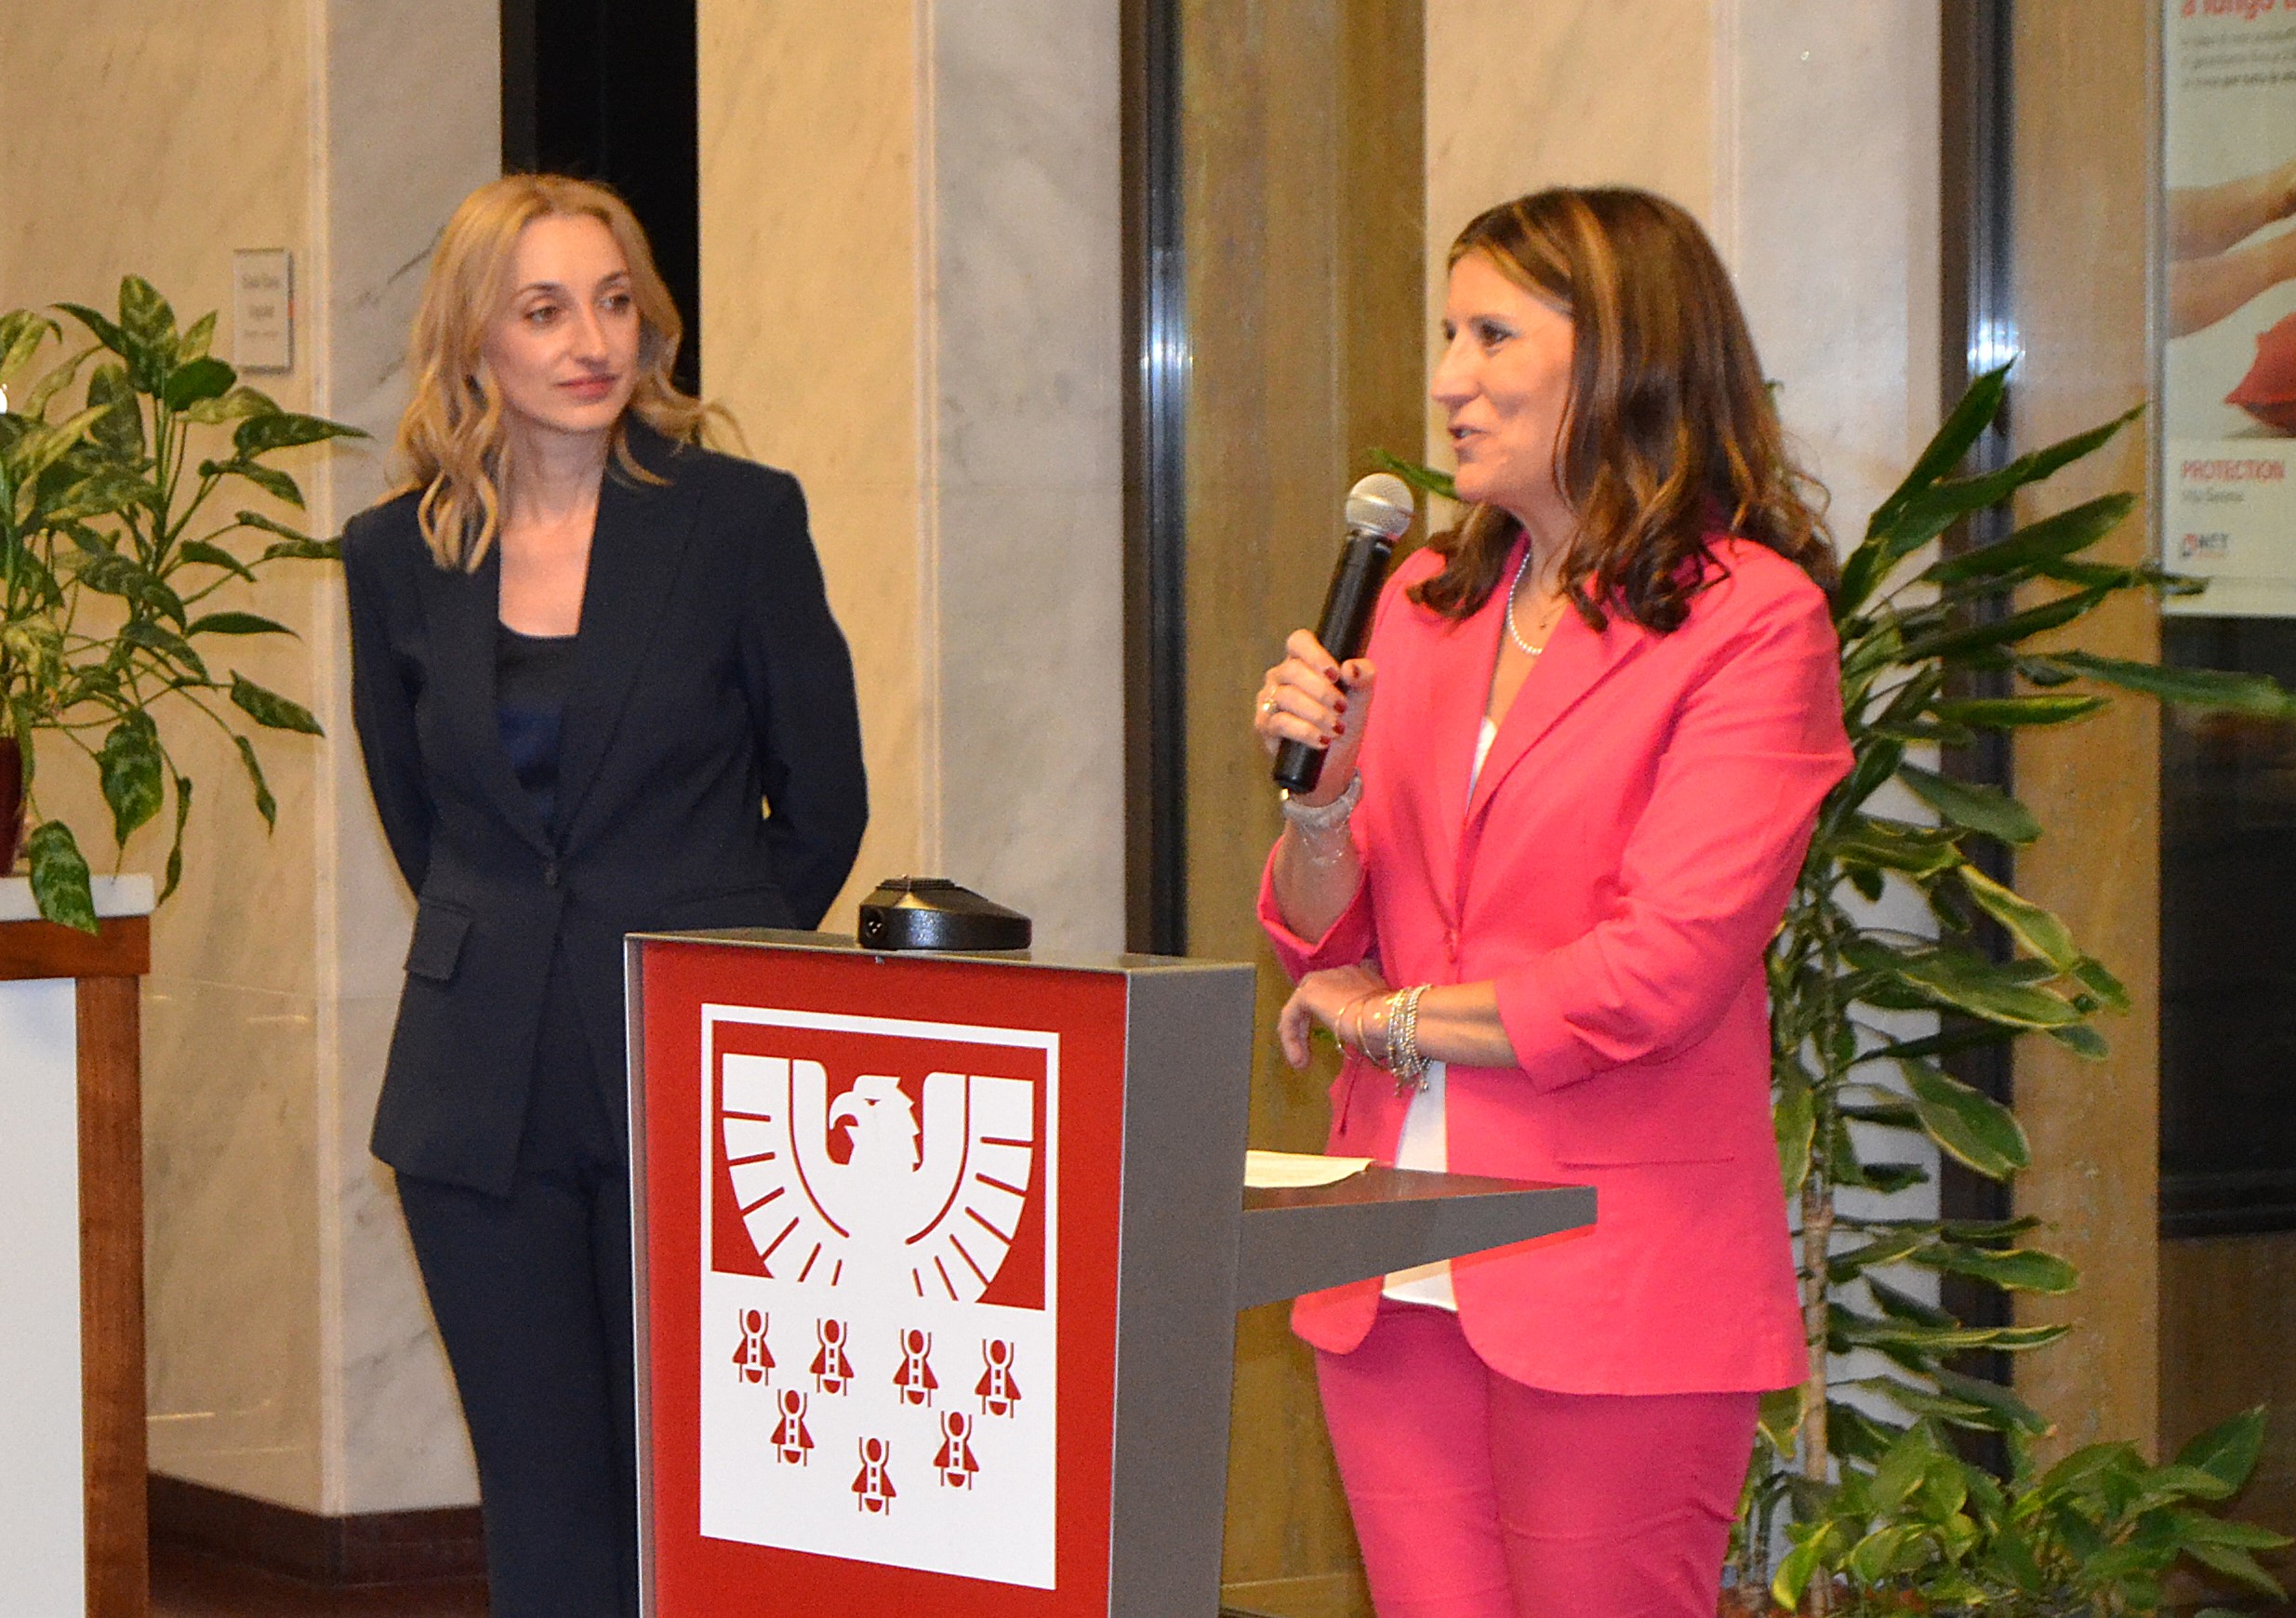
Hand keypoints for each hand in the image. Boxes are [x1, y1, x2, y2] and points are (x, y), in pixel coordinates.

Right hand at [1253, 629, 1377, 806]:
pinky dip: (1306, 731)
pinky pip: (1281, 722)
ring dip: (1317, 713)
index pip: (1299, 641)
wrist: (1334, 761)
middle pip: (1293, 670)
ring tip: (1336, 728)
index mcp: (1302, 662)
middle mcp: (1280, 676)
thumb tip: (1350, 667)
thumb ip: (1364, 675)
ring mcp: (1269, 700)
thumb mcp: (1361, 696)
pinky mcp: (1264, 725)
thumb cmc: (1344, 720)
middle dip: (1322, 691)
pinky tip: (1322, 741)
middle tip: (1342, 708)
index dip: (1316, 654)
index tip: (1336, 674)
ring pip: (1287, 696)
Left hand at [1277, 961, 1389, 1069]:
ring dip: (1298, 1033)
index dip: (1336, 1013)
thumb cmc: (1390, 1027)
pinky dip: (1291, 1037)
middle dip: (1310, 1022)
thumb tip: (1369, 1042)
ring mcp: (1324, 979)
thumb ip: (1368, 1027)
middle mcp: (1342, 972)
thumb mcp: (1380, 1027)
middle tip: (1309, 1049)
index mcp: (1364, 976)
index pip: (1343, 989)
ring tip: (1301, 1060)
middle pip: (1318, 995)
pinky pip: (1291, 1014)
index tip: (1338, 1038)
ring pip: (1302, 1005)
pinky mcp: (1309, 992)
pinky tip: (1298, 1060)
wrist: (1386, 1019)